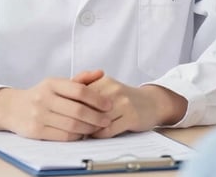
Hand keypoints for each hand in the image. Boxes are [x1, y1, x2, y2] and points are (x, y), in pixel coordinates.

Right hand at [0, 71, 112, 140]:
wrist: (12, 108)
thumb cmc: (40, 95)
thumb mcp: (56, 84)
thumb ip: (80, 79)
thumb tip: (100, 72)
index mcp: (51, 83)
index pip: (79, 90)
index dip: (96, 98)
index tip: (108, 105)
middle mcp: (44, 98)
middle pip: (77, 110)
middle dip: (96, 117)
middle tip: (107, 120)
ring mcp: (39, 115)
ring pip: (72, 125)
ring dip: (89, 128)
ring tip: (98, 128)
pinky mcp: (36, 131)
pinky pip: (63, 136)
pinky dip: (77, 136)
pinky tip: (83, 133)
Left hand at [72, 72, 186, 137]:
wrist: (151, 102)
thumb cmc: (123, 97)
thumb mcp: (106, 85)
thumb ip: (86, 85)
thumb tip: (64, 98)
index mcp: (103, 80)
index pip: (79, 94)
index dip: (70, 106)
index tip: (65, 114)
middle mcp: (113, 89)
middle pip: (86, 107)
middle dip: (78, 118)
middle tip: (71, 126)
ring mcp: (123, 103)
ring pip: (96, 119)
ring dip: (88, 128)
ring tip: (83, 132)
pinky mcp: (131, 117)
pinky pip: (108, 130)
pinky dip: (99, 135)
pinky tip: (97, 134)